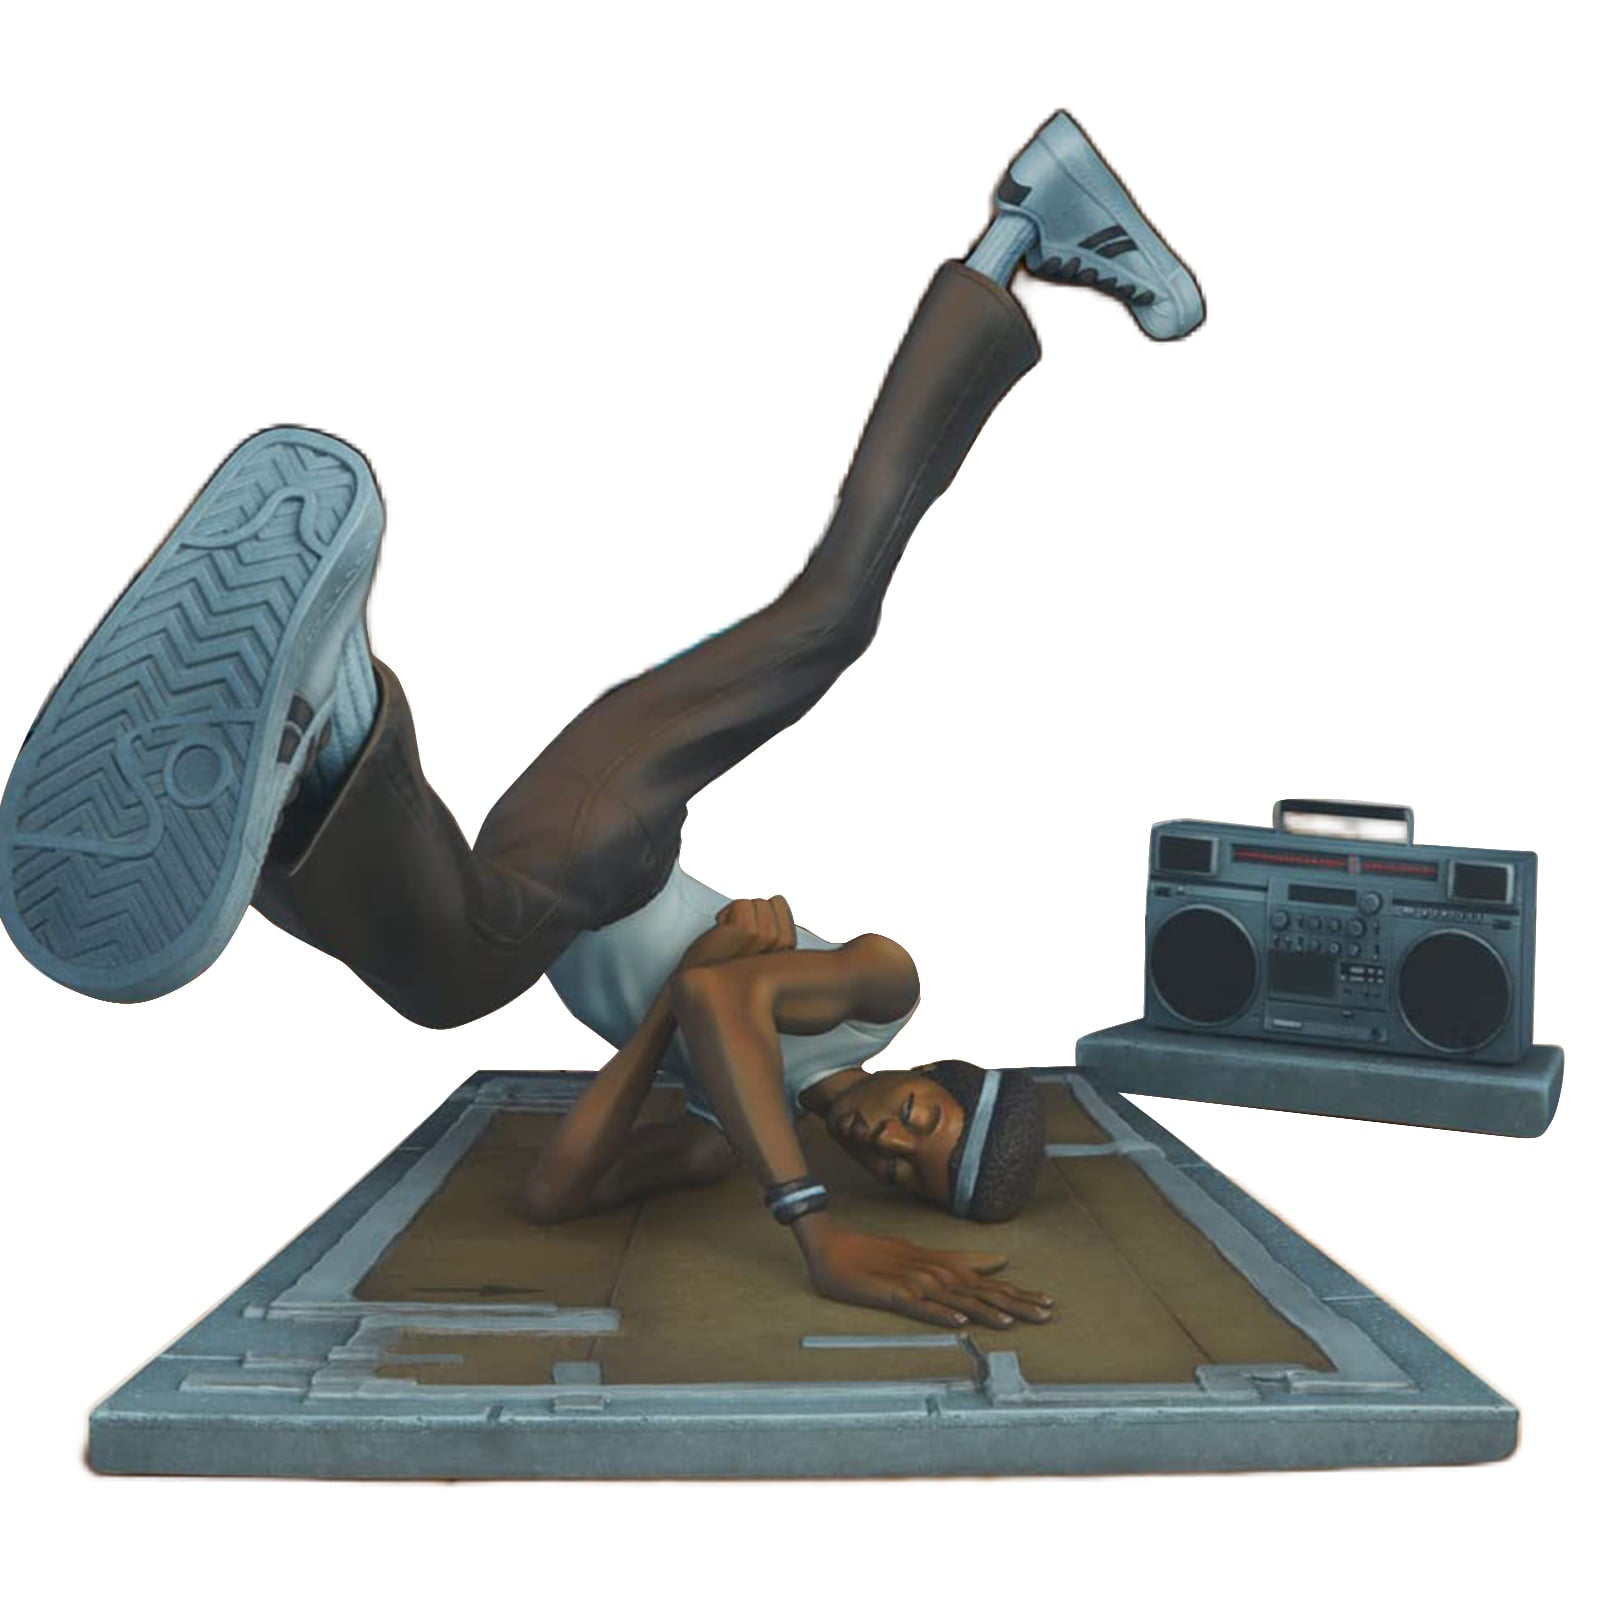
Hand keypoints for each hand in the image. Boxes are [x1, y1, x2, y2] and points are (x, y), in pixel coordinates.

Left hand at [677, 895, 796, 971]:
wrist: (700, 989)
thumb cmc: (724, 966)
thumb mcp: (757, 948)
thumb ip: (774, 929)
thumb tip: (775, 900)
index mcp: (790, 949)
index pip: (779, 902)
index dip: (756, 913)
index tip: (745, 937)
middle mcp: (784, 945)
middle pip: (766, 900)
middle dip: (747, 913)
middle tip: (734, 939)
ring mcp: (767, 936)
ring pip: (754, 902)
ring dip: (734, 914)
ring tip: (728, 938)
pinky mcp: (748, 930)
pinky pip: (740, 904)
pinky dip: (724, 914)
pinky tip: (721, 935)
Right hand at [800, 1219, 1053, 1329]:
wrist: (833, 1247)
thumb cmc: (878, 1254)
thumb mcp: (925, 1255)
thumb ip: (964, 1260)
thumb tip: (1001, 1262)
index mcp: (944, 1268)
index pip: (989, 1284)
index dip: (1019, 1294)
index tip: (1048, 1303)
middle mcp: (935, 1273)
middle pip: (981, 1291)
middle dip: (1016, 1303)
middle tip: (1046, 1314)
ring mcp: (914, 1283)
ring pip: (957, 1300)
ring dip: (986, 1310)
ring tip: (1013, 1322)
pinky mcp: (893, 1294)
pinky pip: (920, 1307)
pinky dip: (941, 1314)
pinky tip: (959, 1322)